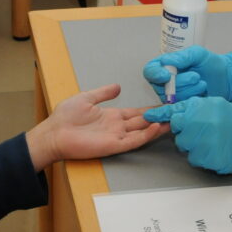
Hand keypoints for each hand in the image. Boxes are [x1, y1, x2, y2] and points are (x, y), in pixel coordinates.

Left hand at [26, 83, 167, 169]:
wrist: (54, 133)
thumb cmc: (65, 117)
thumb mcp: (87, 98)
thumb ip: (104, 93)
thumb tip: (118, 86)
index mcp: (111, 116)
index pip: (135, 113)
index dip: (150, 109)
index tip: (164, 104)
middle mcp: (117, 126)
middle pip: (143, 122)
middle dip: (159, 117)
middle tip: (177, 112)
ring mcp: (116, 136)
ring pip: (142, 131)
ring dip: (157, 126)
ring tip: (174, 120)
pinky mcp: (113, 146)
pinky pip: (133, 141)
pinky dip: (146, 135)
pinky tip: (157, 127)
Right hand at [142, 47, 231, 103]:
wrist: (225, 78)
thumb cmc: (210, 64)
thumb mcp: (197, 54)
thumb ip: (182, 56)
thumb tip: (166, 62)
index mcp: (164, 66)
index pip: (150, 71)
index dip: (155, 74)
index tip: (167, 75)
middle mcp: (164, 82)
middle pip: (161, 86)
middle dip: (180, 82)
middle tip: (196, 76)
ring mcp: (172, 96)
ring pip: (173, 97)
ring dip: (189, 90)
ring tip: (202, 83)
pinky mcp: (181, 106)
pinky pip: (181, 105)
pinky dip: (193, 98)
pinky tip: (202, 92)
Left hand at [144, 97, 231, 174]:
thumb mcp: (217, 105)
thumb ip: (195, 107)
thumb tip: (175, 112)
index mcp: (201, 108)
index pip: (173, 112)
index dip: (159, 116)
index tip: (147, 118)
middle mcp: (200, 123)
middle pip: (178, 131)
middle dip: (186, 132)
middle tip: (203, 132)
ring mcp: (203, 141)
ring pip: (185, 146)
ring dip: (194, 146)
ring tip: (213, 141)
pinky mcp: (208, 158)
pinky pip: (195, 159)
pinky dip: (203, 157)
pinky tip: (216, 151)